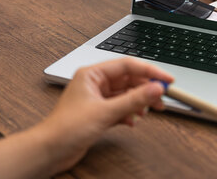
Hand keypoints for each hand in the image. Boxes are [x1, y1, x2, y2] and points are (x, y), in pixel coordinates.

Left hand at [38, 58, 173, 172]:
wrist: (50, 150)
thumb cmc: (66, 128)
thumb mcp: (105, 112)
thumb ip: (134, 100)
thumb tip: (155, 88)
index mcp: (92, 74)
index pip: (128, 65)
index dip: (149, 71)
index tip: (166, 79)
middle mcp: (95, 83)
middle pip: (129, 79)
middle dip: (146, 88)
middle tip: (162, 97)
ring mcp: (97, 98)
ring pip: (126, 94)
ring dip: (139, 102)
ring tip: (151, 110)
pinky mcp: (98, 112)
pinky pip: (120, 107)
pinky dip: (129, 113)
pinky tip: (132, 121)